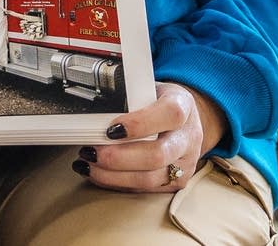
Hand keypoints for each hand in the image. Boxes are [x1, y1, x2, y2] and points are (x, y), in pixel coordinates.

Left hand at [76, 82, 224, 191]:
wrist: (184, 119)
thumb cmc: (158, 101)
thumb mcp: (147, 88)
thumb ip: (127, 98)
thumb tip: (92, 111)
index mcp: (183, 105)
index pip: (169, 115)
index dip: (139, 124)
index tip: (110, 129)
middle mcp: (188, 137)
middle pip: (157, 154)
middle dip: (118, 157)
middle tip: (91, 152)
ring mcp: (186, 163)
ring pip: (150, 178)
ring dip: (113, 175)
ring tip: (89, 165)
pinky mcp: (177, 182)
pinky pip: (145, 189)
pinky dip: (117, 183)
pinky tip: (98, 173)